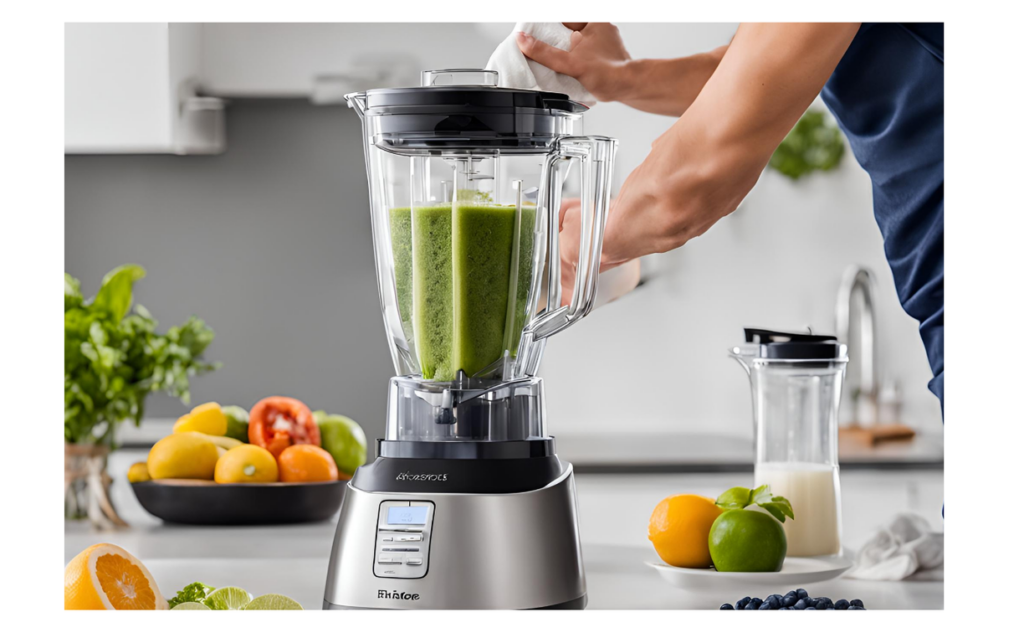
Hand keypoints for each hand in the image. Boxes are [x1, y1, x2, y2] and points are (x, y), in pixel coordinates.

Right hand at [516, 23, 632, 102]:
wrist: (628, 88)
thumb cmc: (610, 73)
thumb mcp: (571, 62)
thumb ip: (545, 53)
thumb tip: (524, 41)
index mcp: (594, 22)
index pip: (565, 18)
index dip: (547, 24)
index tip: (533, 29)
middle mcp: (600, 30)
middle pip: (568, 29)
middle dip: (554, 38)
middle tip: (538, 45)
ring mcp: (602, 43)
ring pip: (575, 41)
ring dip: (562, 49)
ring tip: (549, 57)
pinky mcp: (602, 56)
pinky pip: (581, 53)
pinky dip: (571, 59)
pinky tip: (563, 68)